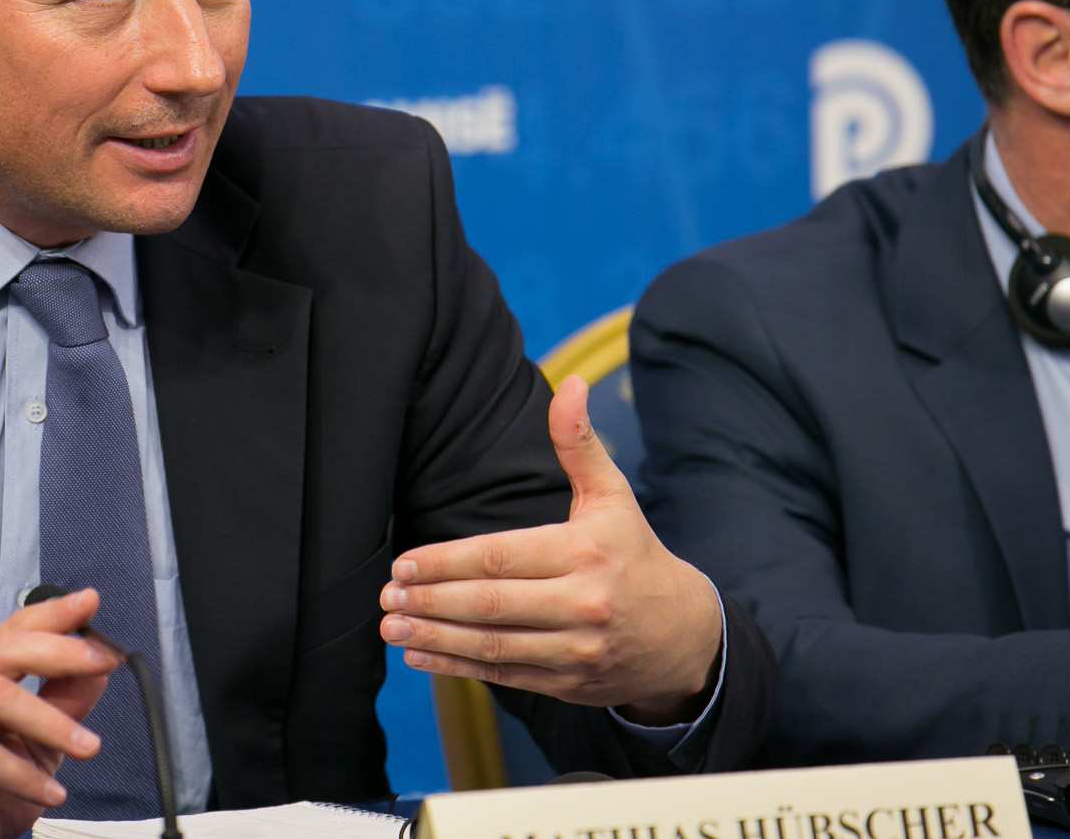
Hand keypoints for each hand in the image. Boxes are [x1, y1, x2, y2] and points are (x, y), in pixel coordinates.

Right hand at [0, 587, 118, 838]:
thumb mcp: (32, 751)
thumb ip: (60, 707)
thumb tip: (96, 670)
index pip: (8, 632)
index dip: (50, 613)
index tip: (88, 603)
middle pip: (2, 650)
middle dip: (57, 650)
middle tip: (101, 661)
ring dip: (50, 719)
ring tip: (87, 745)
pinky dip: (24, 774)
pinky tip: (50, 792)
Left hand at [378, 376, 722, 723]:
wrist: (683, 635)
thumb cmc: (634, 554)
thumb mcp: (612, 496)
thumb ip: (578, 443)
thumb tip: (568, 385)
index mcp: (585, 553)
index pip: (501, 557)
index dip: (447, 561)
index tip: (403, 562)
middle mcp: (581, 605)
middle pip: (491, 604)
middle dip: (432, 600)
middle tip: (386, 594)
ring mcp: (575, 651)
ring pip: (493, 645)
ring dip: (435, 637)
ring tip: (390, 625)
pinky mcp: (567, 684)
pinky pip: (504, 675)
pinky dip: (457, 667)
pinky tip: (418, 653)